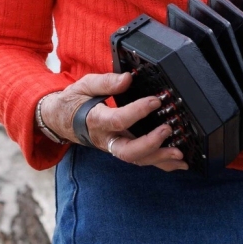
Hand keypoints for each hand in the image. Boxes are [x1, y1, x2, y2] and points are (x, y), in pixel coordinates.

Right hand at [38, 71, 185, 170]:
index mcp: (96, 121)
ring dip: (160, 158)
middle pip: (128, 151)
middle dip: (150, 144)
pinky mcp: (123, 150)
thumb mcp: (84, 85)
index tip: (155, 101)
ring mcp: (115, 147)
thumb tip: (127, 79)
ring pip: (137, 160)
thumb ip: (105, 82)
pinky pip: (142, 160)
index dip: (138, 111)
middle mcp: (107, 139)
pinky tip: (179, 164)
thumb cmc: (76, 101)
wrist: (62, 120)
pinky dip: (162, 163)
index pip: (118, 120)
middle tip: (168, 130)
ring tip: (180, 154)